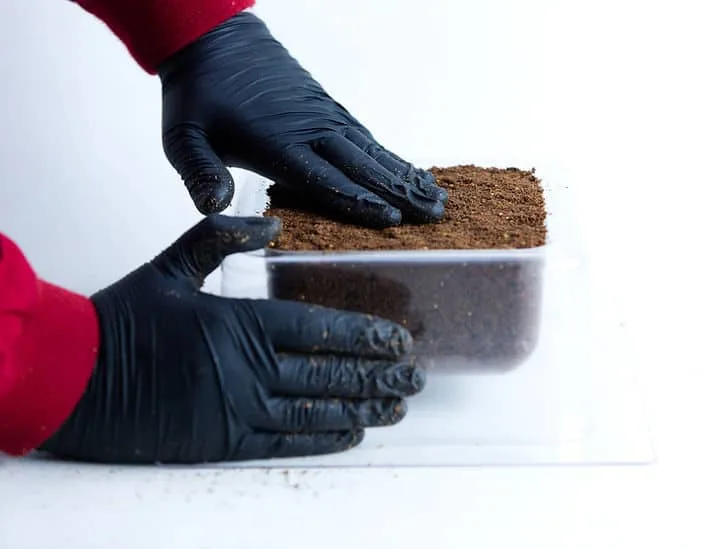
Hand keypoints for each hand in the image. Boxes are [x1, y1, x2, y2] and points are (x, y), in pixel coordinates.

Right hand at [40, 215, 424, 463]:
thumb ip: (218, 237)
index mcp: (238, 322)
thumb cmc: (123, 320)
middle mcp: (245, 368)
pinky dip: (324, 437)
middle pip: (329, 373)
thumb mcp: (169, 265)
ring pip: (316, 411)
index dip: (365, 335)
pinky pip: (287, 442)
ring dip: (363, 408)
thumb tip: (269, 220)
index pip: (319, 328)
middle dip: (379, 375)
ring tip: (398, 405)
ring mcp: (237, 408)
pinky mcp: (225, 440)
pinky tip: (353, 432)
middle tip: (415, 375)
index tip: (399, 338)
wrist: (74, 378)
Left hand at [158, 12, 446, 226]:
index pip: (324, 177)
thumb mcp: (182, 137)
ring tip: (438, 198)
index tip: (392, 218)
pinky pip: (367, 138)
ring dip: (406, 176)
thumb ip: (198, 172)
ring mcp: (324, 118)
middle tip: (436, 215)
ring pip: (373, 152)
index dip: (358, 200)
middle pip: (362, 166)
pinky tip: (412, 173)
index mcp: (276, 142)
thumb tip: (212, 208)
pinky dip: (393, 158)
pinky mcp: (329, 110)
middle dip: (400, 193)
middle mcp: (309, 130)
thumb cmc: (198, 95)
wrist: (213, 41)